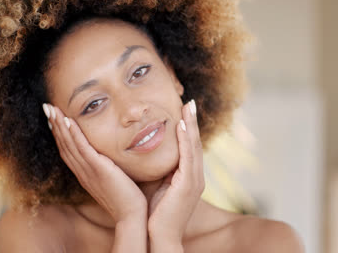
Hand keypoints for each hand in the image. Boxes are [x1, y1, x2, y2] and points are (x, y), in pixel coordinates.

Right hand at [44, 104, 146, 222]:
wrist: (131, 215)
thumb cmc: (127, 199)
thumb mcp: (113, 180)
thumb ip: (108, 169)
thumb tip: (111, 160)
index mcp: (85, 174)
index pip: (68, 151)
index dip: (59, 134)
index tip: (53, 118)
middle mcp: (82, 172)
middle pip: (63, 145)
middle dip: (54, 125)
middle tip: (46, 108)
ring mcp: (88, 171)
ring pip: (69, 145)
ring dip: (59, 125)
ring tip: (51, 109)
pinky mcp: (98, 169)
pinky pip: (82, 149)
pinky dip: (73, 134)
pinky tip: (67, 120)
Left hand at [147, 99, 204, 242]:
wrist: (159, 236)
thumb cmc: (155, 212)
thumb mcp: (156, 184)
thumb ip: (155, 168)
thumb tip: (141, 151)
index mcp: (188, 176)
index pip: (189, 147)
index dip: (188, 128)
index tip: (183, 110)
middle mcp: (196, 176)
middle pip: (194, 142)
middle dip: (192, 121)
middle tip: (189, 102)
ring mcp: (194, 180)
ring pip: (193, 146)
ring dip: (191, 124)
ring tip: (188, 106)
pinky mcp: (188, 185)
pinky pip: (188, 157)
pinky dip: (186, 139)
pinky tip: (182, 125)